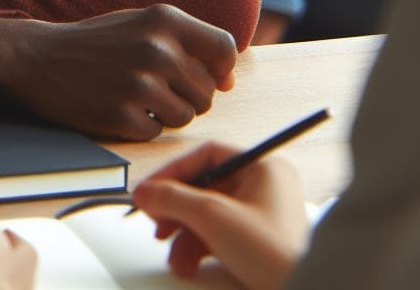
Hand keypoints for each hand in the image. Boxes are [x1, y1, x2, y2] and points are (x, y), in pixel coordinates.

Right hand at [0, 4, 236, 140]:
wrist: (39, 57)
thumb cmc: (96, 41)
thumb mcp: (141, 23)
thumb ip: (185, 42)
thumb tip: (228, 79)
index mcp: (165, 19)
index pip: (225, 49)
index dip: (221, 69)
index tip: (208, 77)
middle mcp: (158, 49)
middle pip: (207, 90)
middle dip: (189, 95)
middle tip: (158, 88)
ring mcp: (140, 84)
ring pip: (187, 115)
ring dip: (168, 113)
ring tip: (139, 96)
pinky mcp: (123, 116)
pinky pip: (158, 132)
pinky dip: (144, 126)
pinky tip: (121, 108)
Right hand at [131, 141, 307, 288]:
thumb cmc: (274, 254)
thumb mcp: (214, 218)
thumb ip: (173, 199)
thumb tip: (144, 191)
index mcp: (262, 167)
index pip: (206, 156)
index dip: (174, 172)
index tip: (150, 190)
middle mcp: (264, 186)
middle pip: (204, 187)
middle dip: (177, 210)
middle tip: (157, 224)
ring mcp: (262, 215)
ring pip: (210, 215)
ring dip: (185, 235)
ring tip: (174, 256)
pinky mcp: (258, 243)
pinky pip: (221, 235)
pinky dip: (200, 248)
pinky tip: (189, 264)